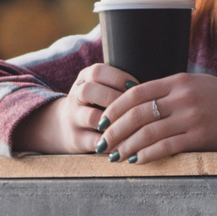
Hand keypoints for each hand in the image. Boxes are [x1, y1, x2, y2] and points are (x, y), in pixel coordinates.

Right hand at [12, 63, 136, 154]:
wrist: (65, 126)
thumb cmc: (96, 104)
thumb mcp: (101, 88)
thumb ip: (120, 85)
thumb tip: (152, 88)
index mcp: (84, 79)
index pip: (97, 72)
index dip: (119, 78)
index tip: (137, 87)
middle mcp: (75, 97)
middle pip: (89, 91)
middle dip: (115, 98)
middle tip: (135, 106)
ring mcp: (73, 118)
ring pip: (91, 117)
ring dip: (114, 122)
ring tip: (134, 126)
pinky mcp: (76, 139)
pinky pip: (94, 141)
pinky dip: (113, 143)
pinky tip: (128, 143)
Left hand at [102, 73, 216, 162]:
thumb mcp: (198, 86)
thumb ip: (171, 90)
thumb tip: (139, 100)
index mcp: (180, 80)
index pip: (136, 92)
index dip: (115, 107)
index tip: (103, 120)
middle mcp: (184, 96)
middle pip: (137, 113)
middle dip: (114, 129)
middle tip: (102, 142)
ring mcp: (193, 117)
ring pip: (148, 132)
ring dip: (126, 146)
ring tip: (114, 156)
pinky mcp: (201, 137)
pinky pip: (166, 147)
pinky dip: (147, 155)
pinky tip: (136, 161)